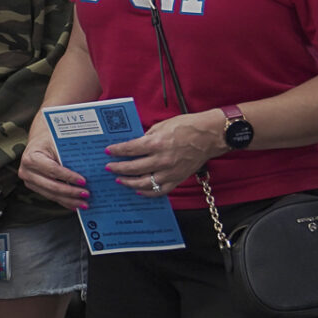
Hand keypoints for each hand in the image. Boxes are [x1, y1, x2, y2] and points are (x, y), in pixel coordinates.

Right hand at [19, 133, 87, 209]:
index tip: (83, 181)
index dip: (68, 177)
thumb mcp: (58, 142)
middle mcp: (26, 171)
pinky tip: (74, 205)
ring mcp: (28, 180)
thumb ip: (69, 156)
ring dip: (69, 200)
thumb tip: (89, 171)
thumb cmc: (49, 139)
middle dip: (70, 192)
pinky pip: (50, 196)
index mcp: (31, 157)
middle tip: (86, 194)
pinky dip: (63, 201)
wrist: (39, 139)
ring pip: (51, 194)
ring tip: (83, 203)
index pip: (53, 170)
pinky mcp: (33, 186)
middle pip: (52, 186)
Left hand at [104, 111, 222, 198]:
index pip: (130, 149)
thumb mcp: (162, 126)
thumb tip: (134, 145)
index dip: (117, 151)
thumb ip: (147, 137)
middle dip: (118, 168)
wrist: (210, 135)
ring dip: (129, 183)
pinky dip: (148, 192)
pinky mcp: (178, 179)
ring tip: (120, 180)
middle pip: (134, 168)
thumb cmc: (187, 126)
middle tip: (109, 168)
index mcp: (157, 143)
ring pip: (144, 183)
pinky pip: (160, 190)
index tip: (108, 151)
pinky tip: (139, 190)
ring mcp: (170, 172)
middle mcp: (162, 160)